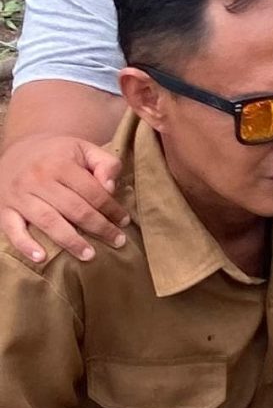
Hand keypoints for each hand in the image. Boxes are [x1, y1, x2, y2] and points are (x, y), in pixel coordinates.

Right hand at [0, 134, 124, 264]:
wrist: (17, 149)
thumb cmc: (58, 154)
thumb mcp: (85, 149)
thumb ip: (106, 164)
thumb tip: (110, 188)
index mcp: (60, 164)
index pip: (93, 192)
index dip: (112, 209)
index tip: (124, 222)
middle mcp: (37, 179)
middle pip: (75, 209)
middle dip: (100, 228)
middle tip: (118, 242)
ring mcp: (19, 195)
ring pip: (49, 222)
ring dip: (71, 241)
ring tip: (89, 255)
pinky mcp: (4, 208)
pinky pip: (13, 229)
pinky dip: (25, 245)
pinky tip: (41, 258)